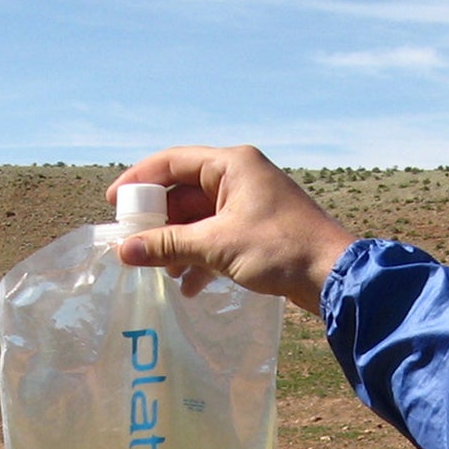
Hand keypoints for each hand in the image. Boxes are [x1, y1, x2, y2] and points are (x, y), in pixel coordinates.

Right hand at [105, 145, 355, 313]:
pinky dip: (200, 257)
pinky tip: (190, 287)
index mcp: (232, 164)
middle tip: (133, 245)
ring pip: (200, 218)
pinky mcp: (258, 230)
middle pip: (184, 192)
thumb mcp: (216, 246)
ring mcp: (250, 203)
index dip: (139, 180)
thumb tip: (124, 250)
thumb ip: (167, 245)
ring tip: (162, 272)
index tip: (114, 204)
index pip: (172, 162)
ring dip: (179, 244)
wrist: (333, 276)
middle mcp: (240, 177)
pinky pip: (217, 236)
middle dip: (159, 221)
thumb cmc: (278, 249)